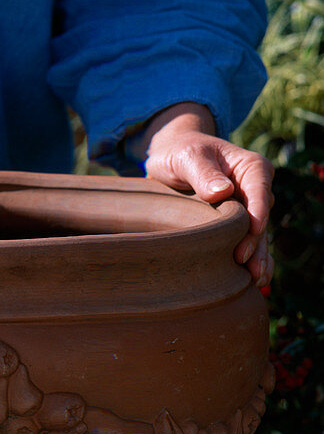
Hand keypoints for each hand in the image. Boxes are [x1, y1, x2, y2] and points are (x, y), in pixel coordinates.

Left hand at [134, 103, 273, 286]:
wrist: (172, 157)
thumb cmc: (180, 153)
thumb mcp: (188, 157)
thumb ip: (203, 172)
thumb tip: (222, 192)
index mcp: (251, 168)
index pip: (259, 191)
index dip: (257, 213)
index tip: (252, 231)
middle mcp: (255, 189)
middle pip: (260, 219)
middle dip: (255, 243)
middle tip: (246, 265)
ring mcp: (247, 208)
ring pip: (256, 236)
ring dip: (257, 257)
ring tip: (255, 280)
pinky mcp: (235, 223)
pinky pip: (246, 242)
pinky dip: (251, 259)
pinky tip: (253, 281)